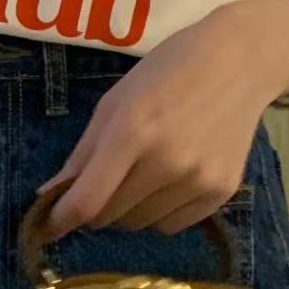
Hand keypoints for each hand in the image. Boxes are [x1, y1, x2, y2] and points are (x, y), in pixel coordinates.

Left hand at [41, 0, 288, 238]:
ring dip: (128, 210)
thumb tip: (49, 196)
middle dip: (95, 208)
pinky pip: (173, 225)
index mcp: (131, 132)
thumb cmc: (166, 72)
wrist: (239, 61)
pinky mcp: (222, 192)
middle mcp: (166, 162)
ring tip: (141, 174)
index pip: (87, 201)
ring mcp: (198, 180)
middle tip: (102, 183)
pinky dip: (159, 213)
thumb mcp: (114, 102)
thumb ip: (82, 154)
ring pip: (141, 224)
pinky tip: (168, 181)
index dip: (62, 220)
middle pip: (110, 217)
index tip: (49, 227)